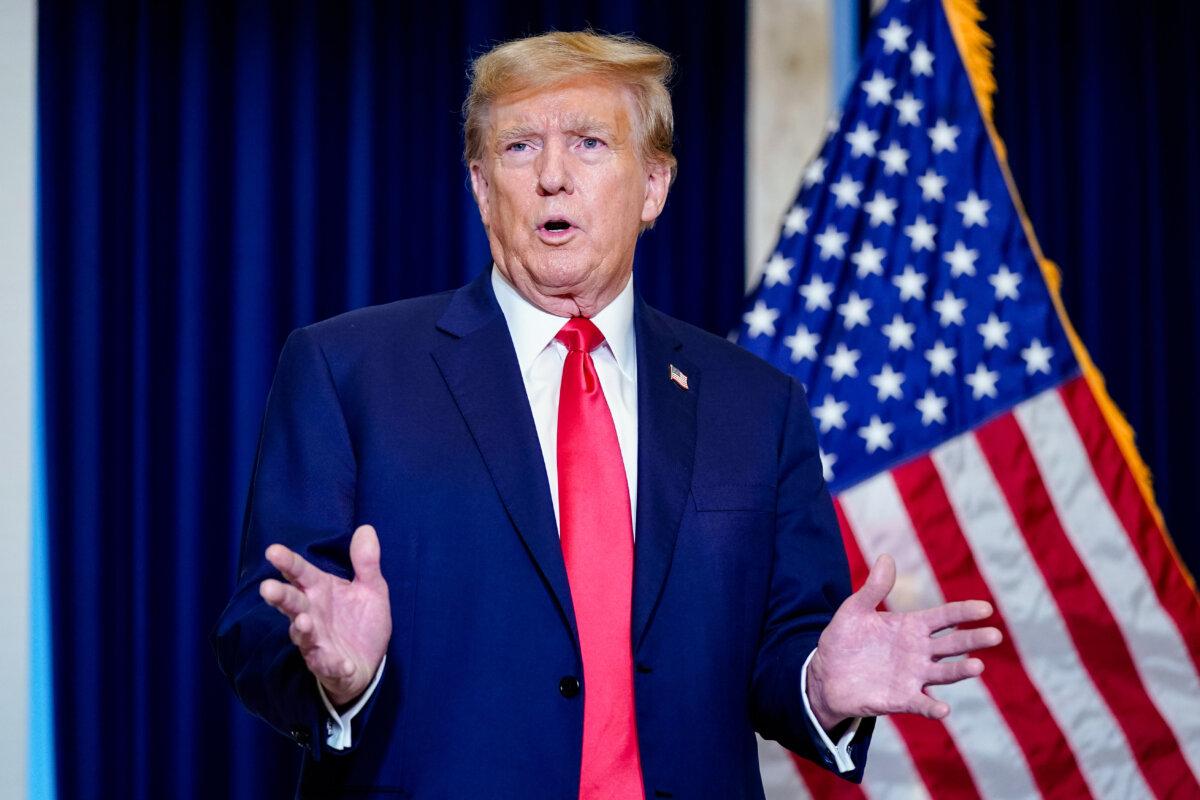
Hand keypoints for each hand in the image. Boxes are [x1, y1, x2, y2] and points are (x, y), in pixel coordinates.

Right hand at [259, 524, 391, 706]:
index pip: (300, 573)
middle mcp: (312, 614)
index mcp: (320, 591)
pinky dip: (332, 664)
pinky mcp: (328, 665)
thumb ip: (366, 562)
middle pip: (292, 603)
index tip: (272, 550)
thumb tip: (366, 529)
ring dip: (301, 629)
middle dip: (280, 596)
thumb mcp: (371, 588)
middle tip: (267, 588)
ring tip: (302, 623)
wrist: (367, 662)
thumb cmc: (360, 621)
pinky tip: (343, 663)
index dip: (287, 562)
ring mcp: (317, 641)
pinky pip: (328, 664)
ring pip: (303, 635)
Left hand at [806, 554, 1000, 729]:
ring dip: (960, 671)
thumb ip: (873, 588)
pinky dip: (933, 708)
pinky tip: (942, 710)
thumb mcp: (855, 610)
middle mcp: (919, 652)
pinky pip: (921, 704)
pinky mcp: (902, 699)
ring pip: (944, 673)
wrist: (826, 675)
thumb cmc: (844, 639)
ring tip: (977, 667)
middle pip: (952, 644)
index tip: (986, 608)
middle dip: (973, 640)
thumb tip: (886, 557)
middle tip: (994, 635)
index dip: (964, 613)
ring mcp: (913, 676)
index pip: (944, 617)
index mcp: (912, 627)